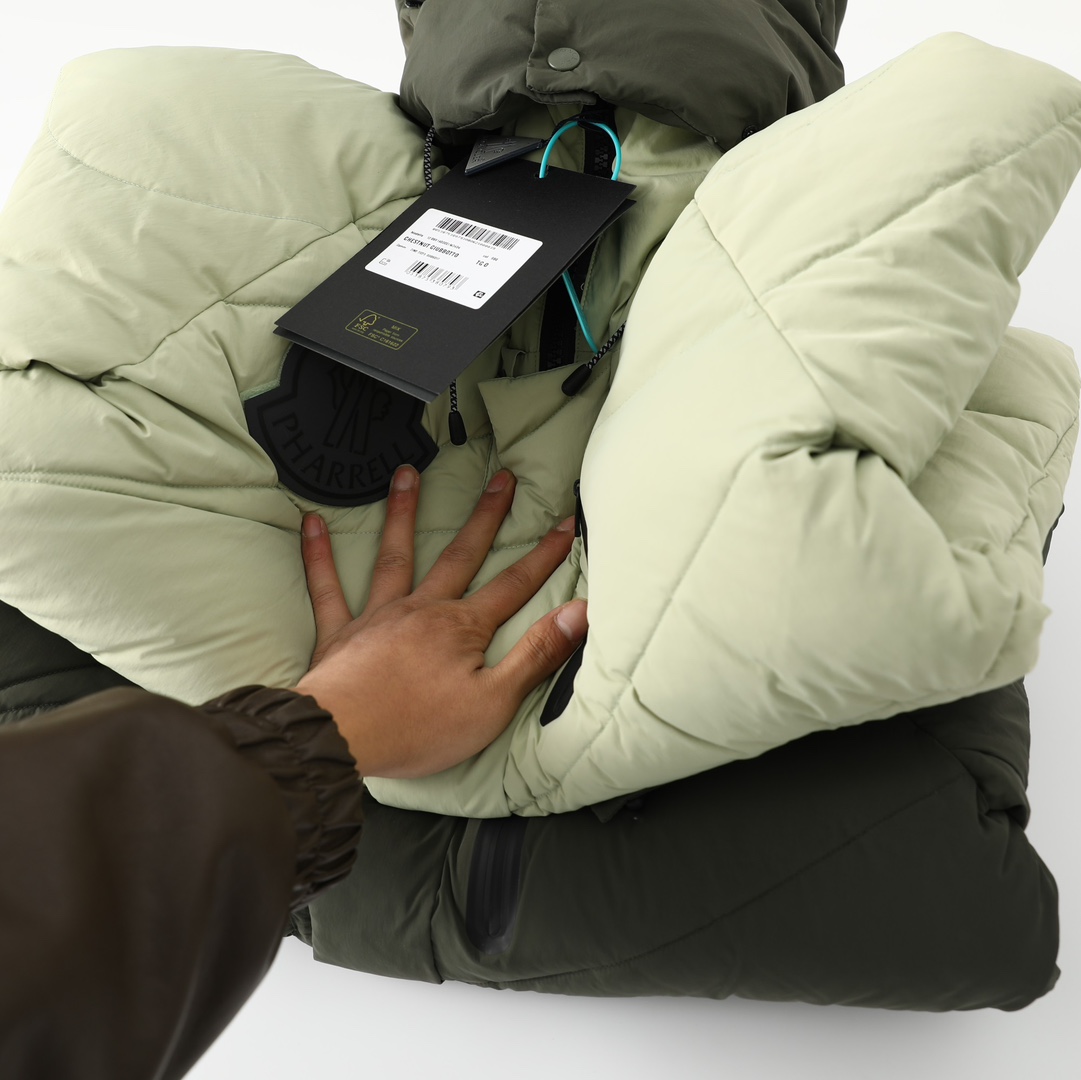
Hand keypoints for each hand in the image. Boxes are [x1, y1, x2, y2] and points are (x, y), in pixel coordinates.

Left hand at [293, 465, 587, 778]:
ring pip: (395, 556)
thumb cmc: (418, 728)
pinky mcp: (339, 634)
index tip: (564, 523)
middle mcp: (422, 610)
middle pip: (461, 555)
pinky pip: (327, 588)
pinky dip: (319, 556)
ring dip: (404, 514)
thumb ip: (536, 655)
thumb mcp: (494, 702)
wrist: (339, 739)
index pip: (514, 586)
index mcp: (462, 628)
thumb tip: (579, 613)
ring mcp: (378, 617)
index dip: (543, 556)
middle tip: (501, 478)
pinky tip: (311, 524)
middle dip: (485, 517)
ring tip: (407, 474)